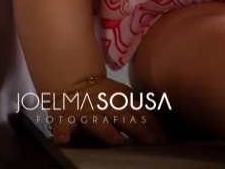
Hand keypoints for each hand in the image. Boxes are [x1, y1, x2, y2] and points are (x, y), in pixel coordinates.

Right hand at [48, 76, 164, 146]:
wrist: (70, 83)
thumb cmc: (101, 98)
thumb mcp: (121, 99)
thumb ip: (137, 113)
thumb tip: (162, 133)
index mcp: (118, 99)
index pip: (137, 111)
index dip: (150, 124)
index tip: (161, 138)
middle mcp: (103, 105)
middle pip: (122, 116)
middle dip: (136, 128)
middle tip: (149, 140)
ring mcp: (84, 112)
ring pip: (96, 122)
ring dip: (107, 131)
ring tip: (117, 140)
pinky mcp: (65, 118)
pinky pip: (62, 125)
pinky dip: (62, 131)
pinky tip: (63, 139)